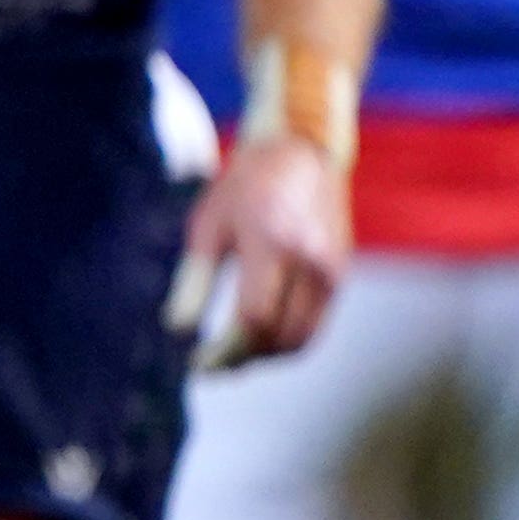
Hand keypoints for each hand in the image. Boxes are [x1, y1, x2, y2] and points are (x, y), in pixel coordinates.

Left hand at [172, 125, 349, 369]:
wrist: (302, 153)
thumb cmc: (244, 187)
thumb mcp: (207, 226)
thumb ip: (194, 280)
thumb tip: (178, 329)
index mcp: (274, 243)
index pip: (255, 318)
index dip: (224, 349)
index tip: (195, 363)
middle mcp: (312, 261)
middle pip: (281, 337)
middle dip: (243, 360)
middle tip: (208, 366)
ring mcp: (333, 271)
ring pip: (302, 339)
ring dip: (265, 357)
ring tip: (228, 358)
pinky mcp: (340, 276)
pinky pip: (315, 326)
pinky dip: (285, 341)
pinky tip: (255, 339)